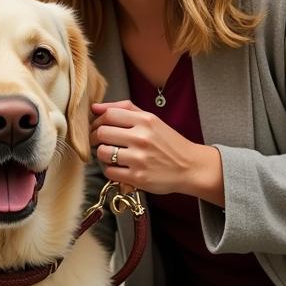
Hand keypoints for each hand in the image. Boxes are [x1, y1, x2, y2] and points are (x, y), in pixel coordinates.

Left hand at [89, 99, 223, 205]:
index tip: (97, 127)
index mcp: (145, 120)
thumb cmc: (168, 142)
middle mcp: (142, 138)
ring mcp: (139, 159)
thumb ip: (124, 109)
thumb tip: (95, 107)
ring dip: (102, 154)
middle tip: (100, 141)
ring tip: (110, 155)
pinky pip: (109, 172)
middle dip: (95, 138)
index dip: (97, 121)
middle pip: (102, 133)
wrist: (190, 167)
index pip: (109, 115)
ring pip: (103, 153)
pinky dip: (110, 170)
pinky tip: (119, 167)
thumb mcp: (151, 119)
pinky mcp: (138, 177)